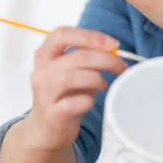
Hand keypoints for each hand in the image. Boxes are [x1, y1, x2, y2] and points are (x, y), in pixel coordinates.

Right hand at [26, 26, 127, 151]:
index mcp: (45, 54)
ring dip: (97, 79)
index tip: (114, 44)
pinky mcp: (52, 113)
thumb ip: (87, 58)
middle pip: (77, 57)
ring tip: (104, 85)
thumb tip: (115, 51)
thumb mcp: (72, 71)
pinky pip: (75, 103)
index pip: (62, 34)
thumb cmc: (65, 95)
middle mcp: (41, 71)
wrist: (47, 129)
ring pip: (73, 77)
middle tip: (122, 67)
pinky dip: (89, 101)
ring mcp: (44, 93)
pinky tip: (90, 102)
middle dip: (106, 60)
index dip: (90, 36)